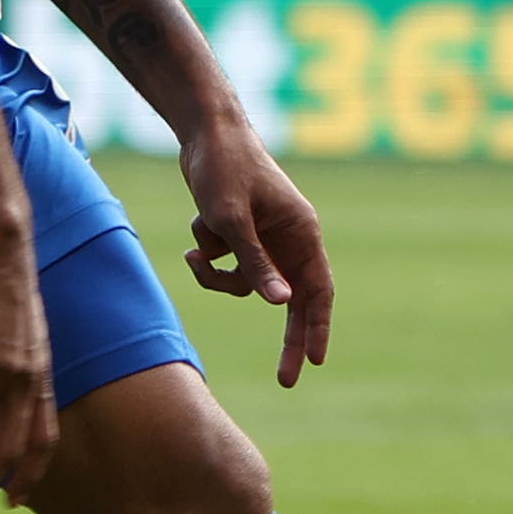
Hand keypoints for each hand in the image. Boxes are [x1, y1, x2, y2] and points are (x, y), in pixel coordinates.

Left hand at [179, 119, 333, 387]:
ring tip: (194, 255)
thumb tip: (282, 305)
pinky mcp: (242, 234)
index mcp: (302, 233)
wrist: (205, 132)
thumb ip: (256, 264)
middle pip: (292, 300)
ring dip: (217, 276)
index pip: (319, 291)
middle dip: (286, 338)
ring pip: (246, 282)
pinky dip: (208, 255)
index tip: (316, 361)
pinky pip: (227, 263)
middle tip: (285, 381)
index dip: (319, 327)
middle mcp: (290, 239)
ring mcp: (265, 238)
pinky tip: (195, 232)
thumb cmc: (224, 169)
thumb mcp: (233, 221)